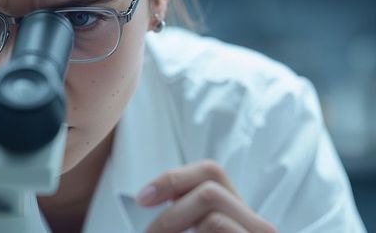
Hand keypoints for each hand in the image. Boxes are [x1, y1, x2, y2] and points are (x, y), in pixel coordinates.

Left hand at [136, 160, 276, 232]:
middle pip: (211, 179)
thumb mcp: (195, 231)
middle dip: (171, 195)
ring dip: (172, 219)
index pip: (211, 172)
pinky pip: (216, 223)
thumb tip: (148, 195)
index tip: (142, 198)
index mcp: (242, 220)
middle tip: (146, 229)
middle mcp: (258, 225)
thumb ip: (185, 216)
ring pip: (210, 198)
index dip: (173, 178)